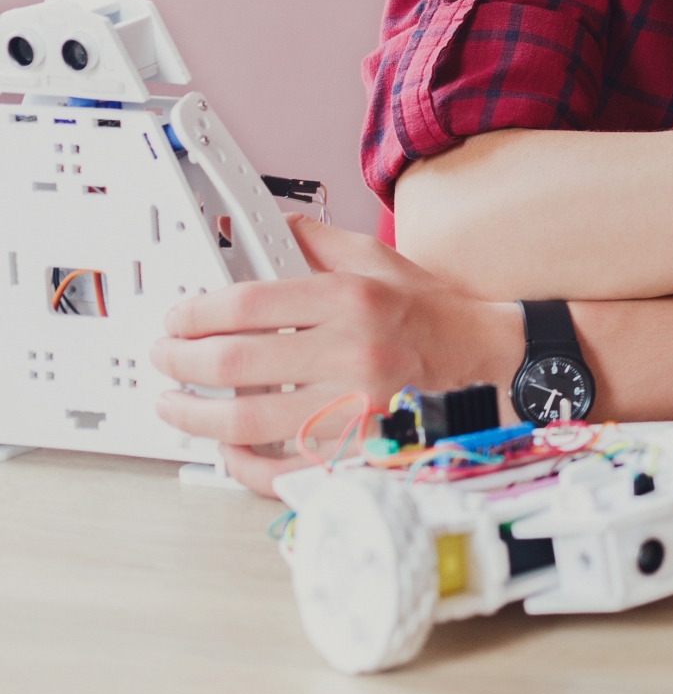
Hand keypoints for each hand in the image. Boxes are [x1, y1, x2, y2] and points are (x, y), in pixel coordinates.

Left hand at [149, 216, 520, 496]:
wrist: (487, 360)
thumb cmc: (430, 314)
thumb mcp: (379, 259)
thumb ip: (317, 241)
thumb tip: (262, 225)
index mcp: (353, 299)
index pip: (246, 304)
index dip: (194, 313)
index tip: (176, 319)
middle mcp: (354, 352)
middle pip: (234, 363)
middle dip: (179, 361)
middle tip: (164, 359)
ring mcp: (357, 407)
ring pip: (247, 421)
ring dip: (194, 415)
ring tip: (175, 404)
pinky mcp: (360, 450)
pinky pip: (283, 468)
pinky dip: (243, 463)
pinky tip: (227, 448)